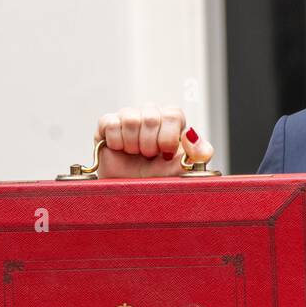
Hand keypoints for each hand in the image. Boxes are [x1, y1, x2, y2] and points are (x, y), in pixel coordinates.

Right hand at [93, 104, 213, 177]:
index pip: (173, 115)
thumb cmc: (159, 178)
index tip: (165, 154)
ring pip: (131, 119)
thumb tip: (192, 133)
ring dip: (132, 144)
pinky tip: (120, 149)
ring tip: (135, 154)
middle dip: (150, 145)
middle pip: (152, 117)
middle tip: (148, 157)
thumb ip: (198, 153)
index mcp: (172, 121)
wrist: (131, 192)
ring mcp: (129, 117)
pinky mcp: (107, 123)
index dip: (167, 138)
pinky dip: (116, 142)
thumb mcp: (184, 169)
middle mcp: (152, 114)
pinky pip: (110, 123)